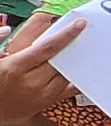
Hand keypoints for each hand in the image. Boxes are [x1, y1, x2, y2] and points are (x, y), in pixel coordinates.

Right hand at [0, 5, 89, 125]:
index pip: (47, 48)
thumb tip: (6, 29)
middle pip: (62, 60)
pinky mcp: (50, 102)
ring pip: (69, 73)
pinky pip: (71, 89)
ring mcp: (43, 94)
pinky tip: (86, 68)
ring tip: (87, 47)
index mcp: (16, 67)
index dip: (66, 34)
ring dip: (78, 61)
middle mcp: (32, 81)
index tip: (81, 24)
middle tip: (88, 33)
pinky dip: (79, 78)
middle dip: (75, 46)